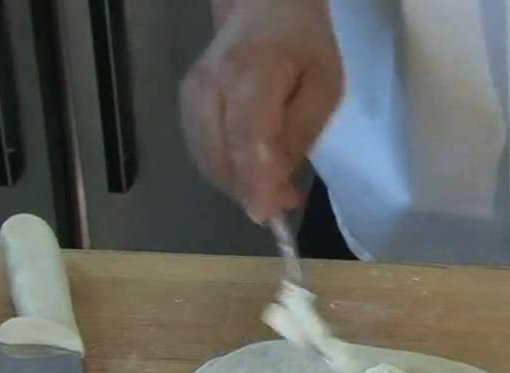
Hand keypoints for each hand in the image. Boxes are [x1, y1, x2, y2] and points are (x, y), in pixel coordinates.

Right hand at [180, 0, 342, 222]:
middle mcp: (209, 87)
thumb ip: (300, 135)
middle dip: (252, 191)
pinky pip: (202, 153)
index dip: (255, 181)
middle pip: (221, 158)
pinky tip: (252, 173)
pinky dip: (227, 171)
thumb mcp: (323, 88)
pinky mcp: (185, 104)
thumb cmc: (303, 46)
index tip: (265, 216)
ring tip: (275, 189)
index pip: (247, 139)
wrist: (263, 9)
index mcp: (249, 75)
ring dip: (240, 185)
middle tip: (287, 201)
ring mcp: (191, 95)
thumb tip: (277, 184)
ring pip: (208, 162)